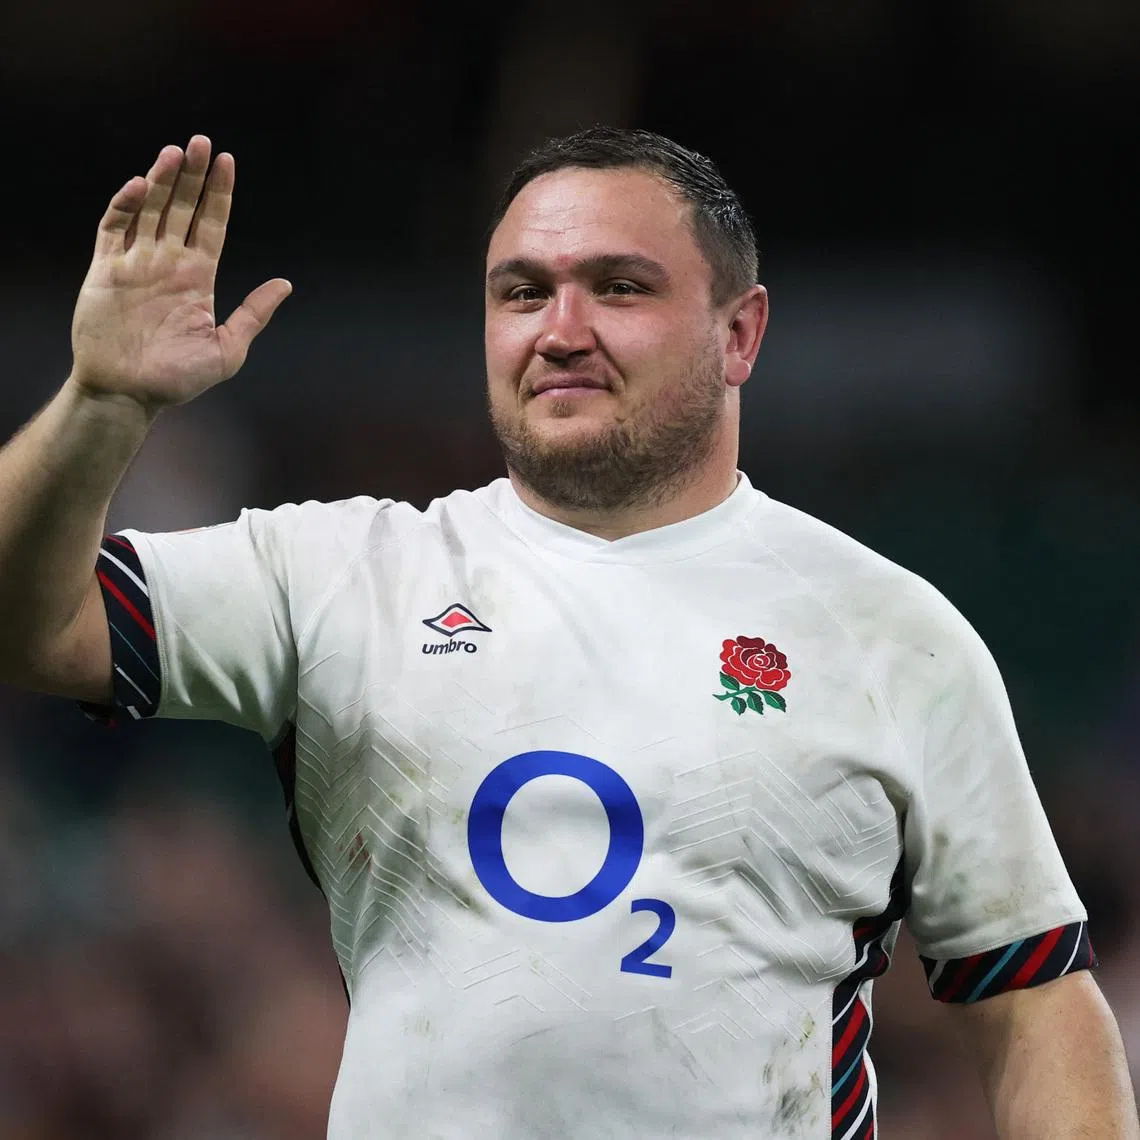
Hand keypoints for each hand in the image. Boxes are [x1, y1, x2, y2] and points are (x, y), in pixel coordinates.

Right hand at [70, 135, 290, 409]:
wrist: (129, 394)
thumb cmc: (178, 379)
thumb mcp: (227, 349)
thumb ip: (253, 314)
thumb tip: (286, 284)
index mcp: (198, 277)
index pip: (211, 224)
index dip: (219, 193)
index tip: (228, 161)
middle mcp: (168, 263)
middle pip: (181, 207)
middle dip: (192, 175)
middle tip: (202, 141)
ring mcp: (136, 263)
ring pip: (150, 210)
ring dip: (161, 180)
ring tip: (176, 152)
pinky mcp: (106, 270)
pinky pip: (113, 228)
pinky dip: (125, 205)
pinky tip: (141, 185)